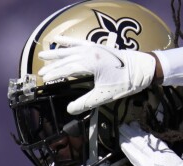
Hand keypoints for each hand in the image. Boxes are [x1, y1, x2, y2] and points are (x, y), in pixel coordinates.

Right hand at [37, 36, 157, 114]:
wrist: (142, 68)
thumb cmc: (125, 82)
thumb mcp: (105, 95)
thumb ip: (86, 102)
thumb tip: (70, 110)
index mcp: (90, 63)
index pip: (66, 69)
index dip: (54, 74)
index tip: (44, 79)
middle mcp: (89, 52)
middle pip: (65, 59)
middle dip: (52, 66)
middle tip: (39, 71)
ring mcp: (93, 47)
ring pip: (69, 49)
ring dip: (56, 53)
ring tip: (43, 54)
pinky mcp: (97, 46)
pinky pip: (78, 41)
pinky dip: (68, 40)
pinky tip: (59, 39)